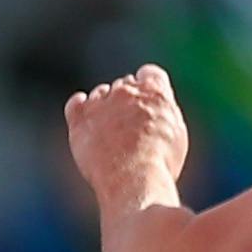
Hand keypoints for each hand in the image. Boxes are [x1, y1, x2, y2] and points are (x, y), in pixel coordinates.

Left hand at [63, 63, 191, 214]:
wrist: (133, 177)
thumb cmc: (159, 161)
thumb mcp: (176, 133)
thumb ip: (164, 112)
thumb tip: (156, 108)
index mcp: (154, 90)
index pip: (149, 74)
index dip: (148, 87)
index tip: (147, 100)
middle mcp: (126, 91)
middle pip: (124, 86)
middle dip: (128, 100)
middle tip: (130, 124)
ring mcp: (100, 104)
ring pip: (101, 94)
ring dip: (105, 106)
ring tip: (111, 131)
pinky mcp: (80, 121)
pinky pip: (75, 104)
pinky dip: (78, 105)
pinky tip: (82, 113)